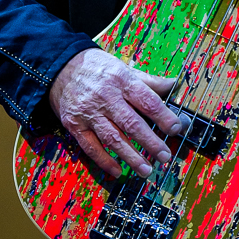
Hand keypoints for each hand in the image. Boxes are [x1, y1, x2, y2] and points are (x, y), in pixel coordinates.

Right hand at [49, 48, 184, 179]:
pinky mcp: (75, 125)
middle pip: (131, 123)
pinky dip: (105, 161)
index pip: (147, 100)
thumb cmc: (98, 68)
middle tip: (165, 156)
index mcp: (122, 80)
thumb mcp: (124, 68)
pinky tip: (118, 171)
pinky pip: (91, 147)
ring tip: (147, 170)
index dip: (163, 116)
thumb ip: (148, 81)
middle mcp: (106, 96)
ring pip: (113, 138)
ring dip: (131, 157)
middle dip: (150, 142)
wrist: (61, 67)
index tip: (177, 129)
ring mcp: (89, 112)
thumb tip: (173, 85)